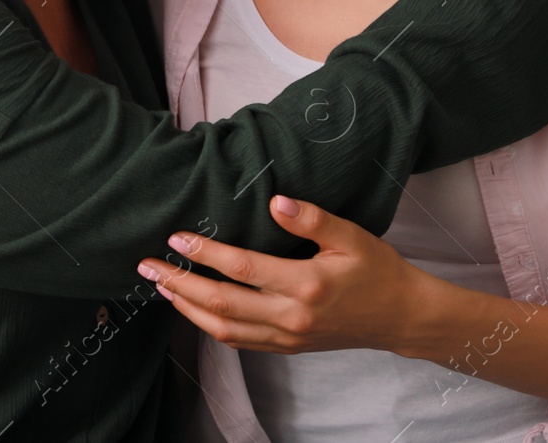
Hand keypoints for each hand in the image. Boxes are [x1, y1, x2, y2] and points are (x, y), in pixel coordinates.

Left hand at [136, 195, 441, 355]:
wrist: (400, 316)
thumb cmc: (377, 270)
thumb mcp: (351, 236)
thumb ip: (312, 218)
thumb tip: (274, 201)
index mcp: (305, 284)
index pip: (241, 268)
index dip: (205, 254)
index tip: (176, 238)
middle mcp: (291, 316)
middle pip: (220, 304)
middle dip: (179, 284)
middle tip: (147, 266)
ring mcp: (286, 336)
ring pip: (223, 329)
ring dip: (187, 308)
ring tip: (161, 287)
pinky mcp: (286, 346)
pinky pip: (239, 341)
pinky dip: (209, 327)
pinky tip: (192, 310)